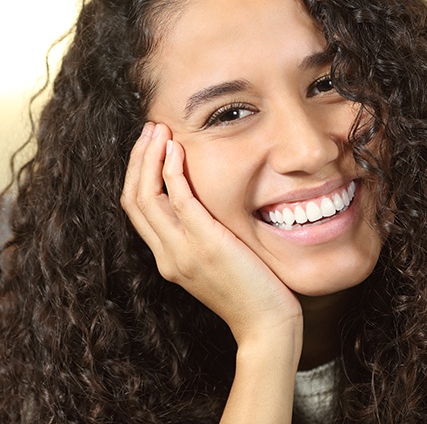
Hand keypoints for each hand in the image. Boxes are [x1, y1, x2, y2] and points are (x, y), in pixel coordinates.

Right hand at [121, 122, 301, 345]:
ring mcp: (182, 251)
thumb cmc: (250, 290)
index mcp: (168, 257)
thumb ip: (202, 236)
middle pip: (133, 198)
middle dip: (137, 159)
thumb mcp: (217, 261)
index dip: (137, 174)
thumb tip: (203, 205)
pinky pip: (178, 200)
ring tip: (158, 130)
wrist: (266, 323)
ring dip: (149, 158)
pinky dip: (171, 172)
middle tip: (149, 128)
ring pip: (146, 196)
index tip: (148, 146)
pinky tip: (176, 150)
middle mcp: (167, 254)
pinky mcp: (205, 245)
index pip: (137, 209)